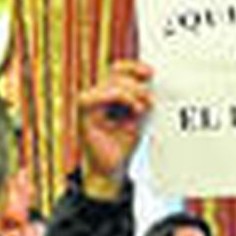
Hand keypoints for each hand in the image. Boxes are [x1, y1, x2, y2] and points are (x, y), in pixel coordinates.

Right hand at [77, 59, 152, 199]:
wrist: (112, 169)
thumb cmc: (122, 145)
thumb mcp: (136, 117)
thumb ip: (140, 100)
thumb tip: (151, 85)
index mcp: (107, 94)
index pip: (118, 70)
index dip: (133, 67)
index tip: (151, 73)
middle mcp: (97, 95)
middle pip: (116, 72)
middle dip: (137, 82)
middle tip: (150, 98)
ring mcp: (89, 101)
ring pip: (113, 82)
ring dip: (133, 92)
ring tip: (143, 107)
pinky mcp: (84, 110)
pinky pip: (103, 94)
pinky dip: (123, 98)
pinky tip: (134, 109)